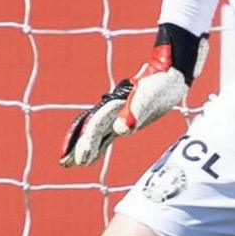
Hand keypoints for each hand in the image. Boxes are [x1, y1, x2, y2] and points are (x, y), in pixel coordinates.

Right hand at [59, 43, 190, 168]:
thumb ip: (136, 111)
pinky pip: (105, 134)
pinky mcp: (125, 118)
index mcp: (114, 104)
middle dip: (76, 145)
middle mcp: (111, 109)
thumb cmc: (161, 83)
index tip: (80, 159)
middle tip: (64, 162)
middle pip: (88, 128)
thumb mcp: (150, 97)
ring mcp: (117, 114)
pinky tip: (92, 156)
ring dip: (82, 147)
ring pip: (94, 132)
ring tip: (70, 163)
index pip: (96, 125)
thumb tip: (121, 129)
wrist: (169, 73)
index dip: (86, 141)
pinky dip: (97, 145)